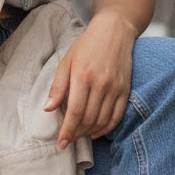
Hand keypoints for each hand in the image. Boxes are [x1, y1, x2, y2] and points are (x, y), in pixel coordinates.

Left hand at [45, 11, 134, 148]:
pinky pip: (117, 116)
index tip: (60, 143)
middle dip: (76, 134)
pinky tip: (96, 132)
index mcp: (83, 75)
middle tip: (67, 140)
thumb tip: (48, 110)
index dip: (67, 130)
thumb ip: (58, 86)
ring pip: (103, 120)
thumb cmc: (87, 45)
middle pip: (89, 119)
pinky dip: (107, 128)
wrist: (115, 30)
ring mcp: (115, 87)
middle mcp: (101, 83)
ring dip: (90, 132)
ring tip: (79, 135)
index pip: (75, 111)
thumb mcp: (67, 61)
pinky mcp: (126, 90)